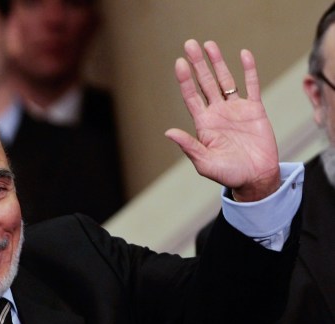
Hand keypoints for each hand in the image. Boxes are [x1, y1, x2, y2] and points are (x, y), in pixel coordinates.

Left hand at [165, 40, 279, 201]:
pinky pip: (251, 85)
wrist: (256, 177)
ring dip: (217, 63)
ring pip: (225, 80)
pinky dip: (248, 70)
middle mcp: (217, 113)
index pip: (191, 97)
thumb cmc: (228, 175)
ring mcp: (235, 110)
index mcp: (204, 124)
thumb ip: (188, 146)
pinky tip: (243, 54)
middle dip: (197, 64)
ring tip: (209, 44)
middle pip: (205, 83)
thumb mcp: (204, 162)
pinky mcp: (254, 110)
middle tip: (190, 45)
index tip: (180, 64)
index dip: (185, 80)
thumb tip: (168, 132)